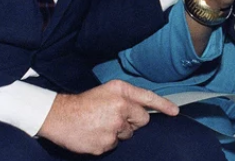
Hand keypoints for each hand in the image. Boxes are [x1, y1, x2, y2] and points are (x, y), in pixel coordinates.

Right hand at [38, 80, 177, 155]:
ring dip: (118, 131)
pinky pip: (114, 145)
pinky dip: (107, 141)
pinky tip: (95, 133)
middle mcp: (120, 108)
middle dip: (133, 121)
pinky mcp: (106, 143)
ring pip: (128, 134)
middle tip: (114, 117)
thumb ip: (127, 97)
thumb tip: (144, 110)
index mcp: (120, 92)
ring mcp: (114, 127)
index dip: (163, 105)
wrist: (59, 116)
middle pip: (141, 120)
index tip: (175, 111)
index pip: (148, 98)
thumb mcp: (106, 91)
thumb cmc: (84, 103)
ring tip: (100, 124)